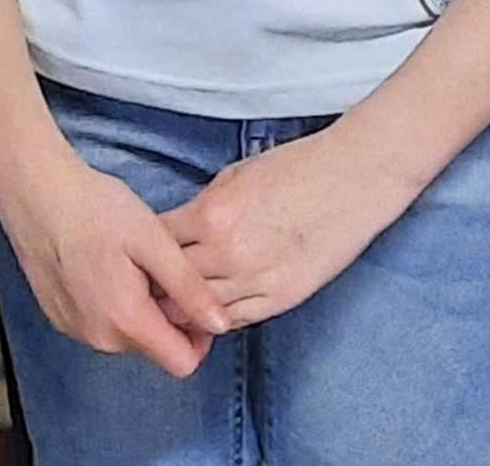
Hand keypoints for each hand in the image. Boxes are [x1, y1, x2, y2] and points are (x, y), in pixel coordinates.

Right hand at [0, 140, 217, 374]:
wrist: (34, 190)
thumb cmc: (95, 208)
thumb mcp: (153, 240)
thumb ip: (189, 288)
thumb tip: (221, 325)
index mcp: (127, 321)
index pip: (183, 363)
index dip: (199, 334)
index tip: (191, 295)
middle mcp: (99, 338)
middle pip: (155, 349)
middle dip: (166, 316)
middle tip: (155, 266)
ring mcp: (75, 330)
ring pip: (128, 337)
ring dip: (138, 309)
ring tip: (127, 261)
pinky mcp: (59, 317)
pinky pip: (101, 326)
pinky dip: (111, 305)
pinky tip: (102, 264)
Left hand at [165, 123, 403, 331]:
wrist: (350, 180)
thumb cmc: (295, 169)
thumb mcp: (234, 175)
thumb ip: (203, 208)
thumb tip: (180, 230)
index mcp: (211, 214)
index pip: (157, 244)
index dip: (144, 252)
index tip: (139, 256)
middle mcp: (227, 252)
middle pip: (170, 283)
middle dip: (157, 285)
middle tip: (149, 288)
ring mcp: (256, 281)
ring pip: (199, 311)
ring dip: (185, 308)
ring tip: (175, 306)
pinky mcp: (281, 300)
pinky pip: (235, 320)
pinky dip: (218, 318)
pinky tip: (210, 312)